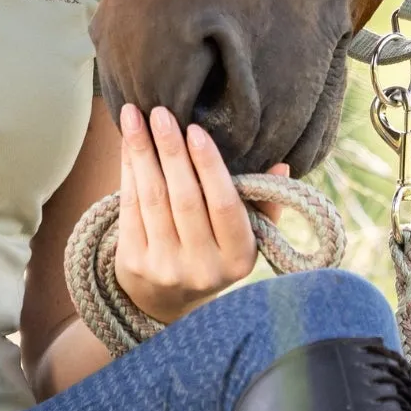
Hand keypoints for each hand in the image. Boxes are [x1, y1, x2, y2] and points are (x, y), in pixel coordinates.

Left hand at [113, 103, 289, 325]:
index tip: (196, 130)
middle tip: (161, 112)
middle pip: (185, 199)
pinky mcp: (134, 264)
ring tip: (134, 117)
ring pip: (153, 199)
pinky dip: (128, 171)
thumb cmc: (215, 250)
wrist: (168, 299)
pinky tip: (128, 143)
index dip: (209, 167)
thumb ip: (263, 202)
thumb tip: (282, 164)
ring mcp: (165, 267)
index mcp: (239, 258)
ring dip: (142, 153)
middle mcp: (202, 268)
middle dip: (171, 151)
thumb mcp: (247, 236)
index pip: (225, 206)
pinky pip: (130, 207)